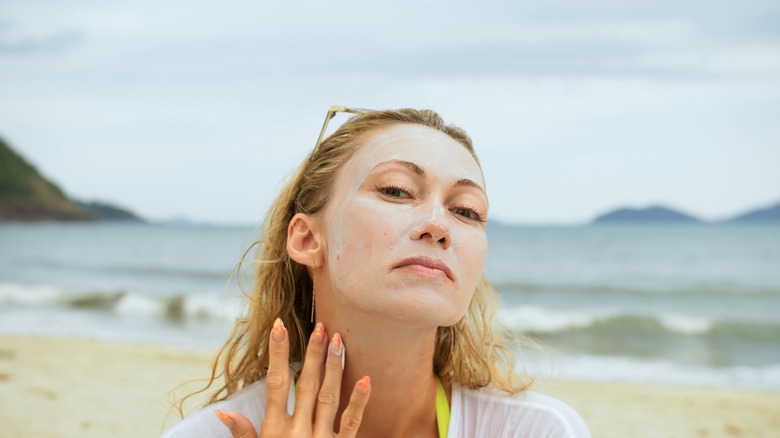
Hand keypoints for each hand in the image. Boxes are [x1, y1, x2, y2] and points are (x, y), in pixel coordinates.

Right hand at [215, 318, 371, 436]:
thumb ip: (243, 434)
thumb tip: (223, 411)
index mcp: (275, 429)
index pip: (275, 383)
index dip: (277, 353)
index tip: (279, 327)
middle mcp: (298, 430)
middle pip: (306, 384)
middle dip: (312, 354)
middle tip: (320, 325)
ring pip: (328, 396)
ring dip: (334, 368)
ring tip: (339, 340)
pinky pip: (351, 423)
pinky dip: (359, 401)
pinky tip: (366, 378)